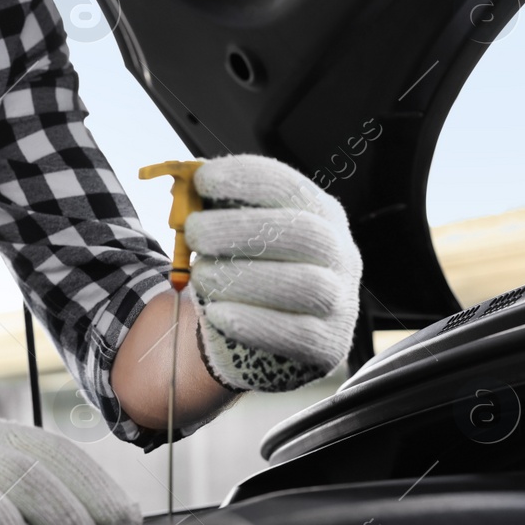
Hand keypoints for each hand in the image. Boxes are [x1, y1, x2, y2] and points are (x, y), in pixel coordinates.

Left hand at [185, 154, 362, 391]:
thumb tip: (183, 187)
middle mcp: (341, 254)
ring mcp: (340, 302)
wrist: (256, 332)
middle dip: (240, 229)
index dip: (247, 179)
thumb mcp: (236, 234)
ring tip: (202, 277)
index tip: (203, 180)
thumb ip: (217, 209)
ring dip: (242, 277)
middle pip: (304, 233)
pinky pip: (296, 334)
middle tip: (194, 232)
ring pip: (305, 284)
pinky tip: (218, 314)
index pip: (292, 187)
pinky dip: (252, 323)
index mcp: (320, 215)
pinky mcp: (327, 345)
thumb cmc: (245, 269)